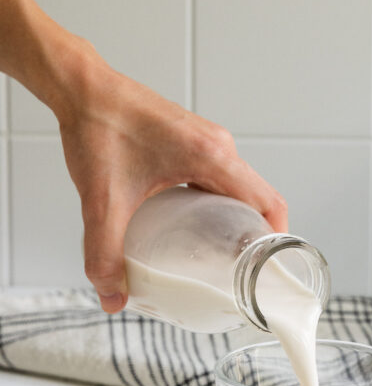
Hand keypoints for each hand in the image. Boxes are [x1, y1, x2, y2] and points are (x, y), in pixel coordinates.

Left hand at [57, 48, 286, 312]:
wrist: (81, 88)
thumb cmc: (97, 127)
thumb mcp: (101, 201)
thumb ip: (104, 253)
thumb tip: (112, 297)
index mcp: (212, 157)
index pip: (268, 203)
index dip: (275, 241)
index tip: (267, 272)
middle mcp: (218, 146)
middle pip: (258, 199)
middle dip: (254, 238)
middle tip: (239, 273)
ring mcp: (208, 141)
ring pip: (239, 189)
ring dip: (236, 221)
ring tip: (219, 256)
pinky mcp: (193, 141)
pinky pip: (221, 178)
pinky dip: (218, 205)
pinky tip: (194, 226)